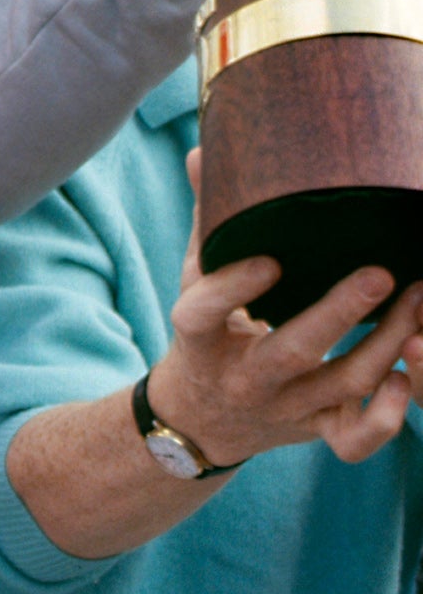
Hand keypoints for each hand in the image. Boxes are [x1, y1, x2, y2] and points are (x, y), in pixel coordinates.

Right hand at [149, 149, 422, 465]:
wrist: (198, 420)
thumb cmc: (206, 336)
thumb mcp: (192, 284)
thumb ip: (207, 224)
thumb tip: (201, 153)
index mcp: (200, 339)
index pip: (203, 315)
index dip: (231, 290)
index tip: (269, 262)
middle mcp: (243, 377)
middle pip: (293, 351)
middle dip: (340, 315)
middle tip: (383, 274)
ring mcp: (283, 408)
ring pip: (342, 384)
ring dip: (387, 343)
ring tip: (421, 298)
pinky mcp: (314, 430)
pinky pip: (354, 440)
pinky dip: (385, 417)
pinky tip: (406, 377)